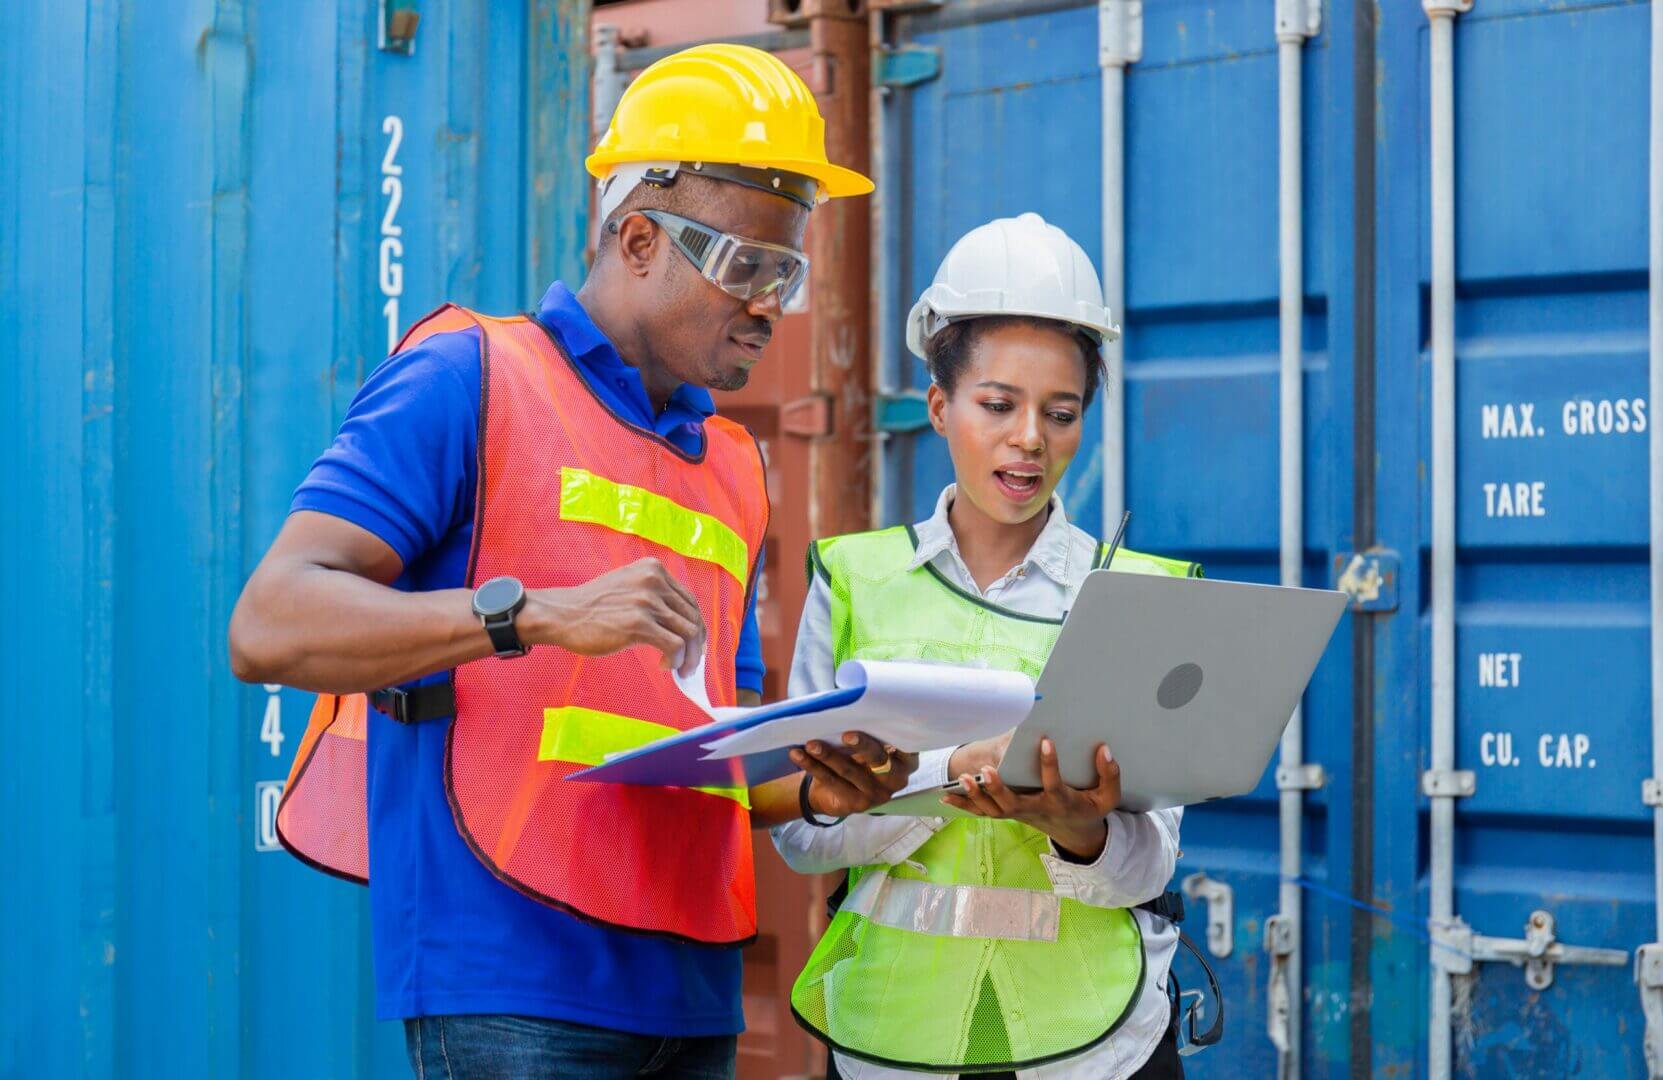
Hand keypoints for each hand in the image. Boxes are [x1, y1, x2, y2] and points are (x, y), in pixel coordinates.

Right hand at [520, 558, 705, 676]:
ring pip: (688, 632)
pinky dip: (676, 660)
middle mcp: (654, 580)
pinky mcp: (639, 623)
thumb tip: (682, 627)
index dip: (696, 626)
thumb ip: (654, 597)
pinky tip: (664, 666)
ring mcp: (647, 601)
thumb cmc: (593, 607)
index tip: (695, 644)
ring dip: (690, 656)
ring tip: (681, 669)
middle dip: (697, 645)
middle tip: (692, 663)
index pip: (689, 600)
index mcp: (653, 569)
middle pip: (693, 616)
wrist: (562, 614)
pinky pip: (675, 646)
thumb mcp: (628, 587)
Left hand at [791, 733, 919, 816]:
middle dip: (863, 746)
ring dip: (828, 755)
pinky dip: (812, 765)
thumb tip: (850, 701)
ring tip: (811, 743)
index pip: (908, 748)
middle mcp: (896, 779)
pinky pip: (831, 781)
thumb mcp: (873, 744)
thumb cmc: (861, 755)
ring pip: (850, 771)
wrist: (841, 791)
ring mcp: (876, 794)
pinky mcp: (855, 804)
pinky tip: (797, 754)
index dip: (899, 738)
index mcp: (906, 760)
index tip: (887, 723)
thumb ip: (872, 729)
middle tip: (846, 735)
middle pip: (879, 761)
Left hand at [941, 738, 1119, 859]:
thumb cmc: (1090, 808)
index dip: (1050, 764)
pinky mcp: (1009, 814)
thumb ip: (1111, 775)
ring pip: (994, 810)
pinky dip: (965, 806)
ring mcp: (1020, 814)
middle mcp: (1036, 810)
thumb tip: (1104, 750)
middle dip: (999, 789)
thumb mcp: (1109, 797)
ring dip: (977, 796)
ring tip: (963, 779)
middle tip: (987, 771)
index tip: (1045, 741)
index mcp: (1061, 802)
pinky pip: (984, 813)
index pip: (1054, 784)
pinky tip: (946, 796)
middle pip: (1013, 804)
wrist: (1076, 833)